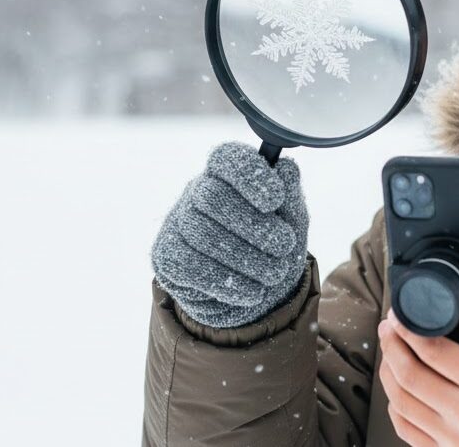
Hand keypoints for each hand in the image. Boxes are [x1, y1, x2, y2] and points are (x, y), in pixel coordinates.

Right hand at [150, 141, 309, 327]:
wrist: (261, 298)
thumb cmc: (275, 250)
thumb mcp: (292, 223)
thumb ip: (290, 196)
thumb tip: (286, 168)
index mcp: (227, 175)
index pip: (225, 158)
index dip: (248, 175)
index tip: (276, 199)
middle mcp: (196, 193)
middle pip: (211, 196)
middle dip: (253, 224)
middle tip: (284, 245)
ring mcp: (177, 224)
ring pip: (200, 234)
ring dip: (246, 258)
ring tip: (275, 273)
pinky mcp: (167, 258)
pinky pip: (190, 266)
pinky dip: (227, 282)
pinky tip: (253, 291)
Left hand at [377, 281, 458, 446]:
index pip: (436, 353)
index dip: (411, 329)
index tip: (402, 314)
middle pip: (411, 375)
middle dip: (393, 345)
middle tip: (388, 326)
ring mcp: (454, 439)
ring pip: (403, 402)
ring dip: (388, 373)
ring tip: (389, 350)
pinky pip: (407, 430)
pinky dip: (395, 407)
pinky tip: (397, 389)